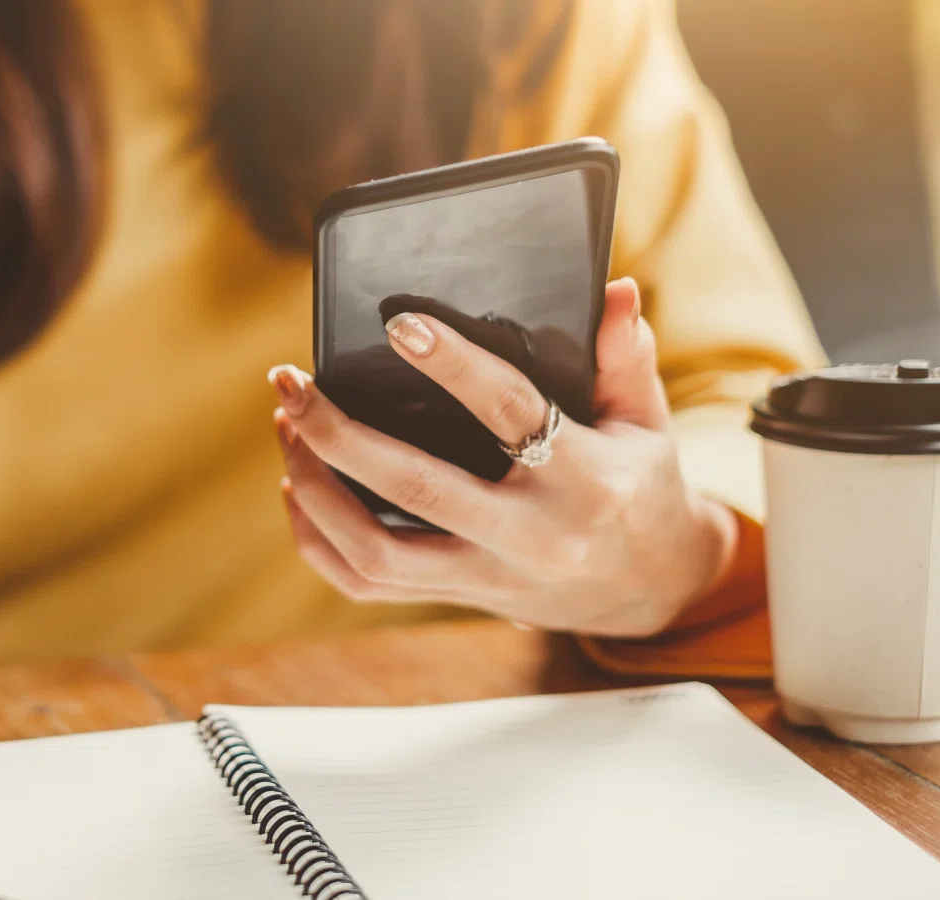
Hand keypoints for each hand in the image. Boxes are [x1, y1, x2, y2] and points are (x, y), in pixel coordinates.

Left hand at [270, 278, 737, 636]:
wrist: (650, 589)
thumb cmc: (639, 486)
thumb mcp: (647, 421)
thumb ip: (626, 356)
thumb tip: (613, 290)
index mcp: (585, 480)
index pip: (511, 413)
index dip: (454, 366)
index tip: (399, 324)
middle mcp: (530, 536)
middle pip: (416, 488)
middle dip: (339, 434)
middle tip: (292, 382)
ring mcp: (488, 575)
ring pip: (376, 551)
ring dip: (316, 489)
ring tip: (289, 427)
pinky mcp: (457, 597)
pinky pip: (366, 583)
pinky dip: (318, 539)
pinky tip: (297, 486)